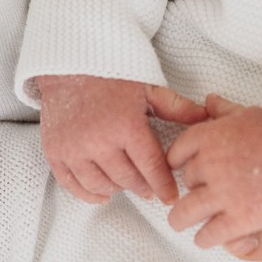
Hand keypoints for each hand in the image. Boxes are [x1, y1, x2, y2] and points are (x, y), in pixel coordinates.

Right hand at [34, 75, 206, 204]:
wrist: (67, 64)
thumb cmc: (110, 74)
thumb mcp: (147, 87)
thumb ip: (176, 106)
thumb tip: (205, 118)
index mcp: (125, 125)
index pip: (151, 167)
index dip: (164, 185)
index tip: (171, 197)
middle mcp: (98, 141)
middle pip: (127, 180)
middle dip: (143, 187)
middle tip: (151, 188)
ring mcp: (74, 149)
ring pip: (101, 186)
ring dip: (118, 189)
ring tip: (127, 184)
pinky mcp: (55, 152)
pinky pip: (73, 185)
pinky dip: (88, 193)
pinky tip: (102, 192)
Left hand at [166, 93, 261, 249]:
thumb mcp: (248, 114)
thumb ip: (224, 111)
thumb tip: (209, 101)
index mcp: (209, 137)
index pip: (177, 152)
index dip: (178, 163)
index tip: (182, 169)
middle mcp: (209, 165)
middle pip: (185, 182)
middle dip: (191, 188)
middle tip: (195, 194)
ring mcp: (222, 193)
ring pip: (185, 213)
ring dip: (183, 218)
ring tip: (184, 222)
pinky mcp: (238, 219)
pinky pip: (208, 234)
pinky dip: (205, 238)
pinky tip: (207, 237)